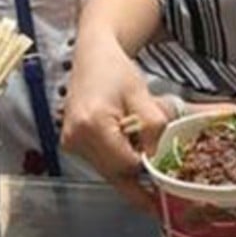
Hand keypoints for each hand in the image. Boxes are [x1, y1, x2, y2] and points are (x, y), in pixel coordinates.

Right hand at [62, 40, 167, 211]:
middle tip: (159, 179)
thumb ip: (154, 126)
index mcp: (92, 124)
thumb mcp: (142, 95)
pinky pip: (101, 163)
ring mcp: (70, 143)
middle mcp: (76, 138)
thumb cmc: (114, 70)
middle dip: (139, 173)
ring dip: (128, 166)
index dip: (147, 165)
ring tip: (142, 148)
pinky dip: (117, 160)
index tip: (165, 170)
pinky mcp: (72, 144)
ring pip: (108, 172)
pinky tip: (129, 146)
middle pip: (115, 173)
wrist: (92, 57)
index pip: (125, 164)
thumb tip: (156, 156)